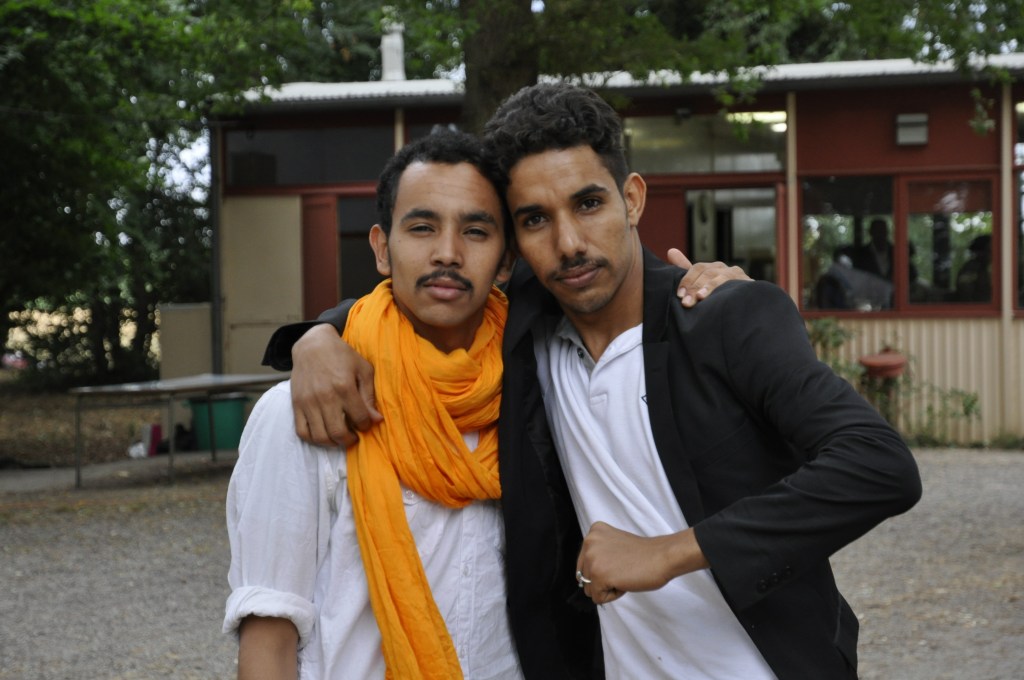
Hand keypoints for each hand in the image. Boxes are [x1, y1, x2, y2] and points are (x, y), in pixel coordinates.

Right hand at [291, 324, 381, 446]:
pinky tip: (323, 435)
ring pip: (320, 436)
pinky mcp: (296, 404)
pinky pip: (302, 432)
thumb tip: (377, 419)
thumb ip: (370, 395)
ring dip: (333, 443)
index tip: (366, 423)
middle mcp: (325, 396)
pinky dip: (313, 439)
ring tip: (340, 437)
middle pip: (339, 432)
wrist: (312, 345)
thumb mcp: (363, 369)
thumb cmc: (342, 356)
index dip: (366, 425)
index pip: (360, 418)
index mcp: (345, 387)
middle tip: (354, 436)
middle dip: (350, 440)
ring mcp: (308, 402)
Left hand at [575, 521, 707, 604]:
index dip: (604, 569)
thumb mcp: (613, 544)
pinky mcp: (598, 575)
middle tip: (623, 568)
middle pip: (584, 577)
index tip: (620, 561)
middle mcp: (588, 542)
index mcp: (593, 532)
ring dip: (608, 587)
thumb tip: (583, 577)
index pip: (584, 564)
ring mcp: (592, 559)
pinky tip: (625, 581)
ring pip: (590, 589)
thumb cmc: (644, 554)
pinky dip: (614, 595)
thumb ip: (598, 553)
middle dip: (604, 579)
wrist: (662, 557)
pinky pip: (598, 598)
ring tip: (624, 573)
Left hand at [667, 248, 751, 307]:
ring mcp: (737, 275)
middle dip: (695, 287)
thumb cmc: (719, 295)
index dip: (687, 280)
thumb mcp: (702, 283)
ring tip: (700, 298)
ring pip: (720, 277)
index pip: (698, 268)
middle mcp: (724, 269)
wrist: (744, 305)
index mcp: (712, 268)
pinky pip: (736, 285)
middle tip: (686, 303)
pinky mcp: (747, 283)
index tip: (680, 295)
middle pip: (708, 273)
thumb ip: (686, 269)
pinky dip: (726, 290)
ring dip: (708, 288)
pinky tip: (720, 297)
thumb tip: (671, 251)